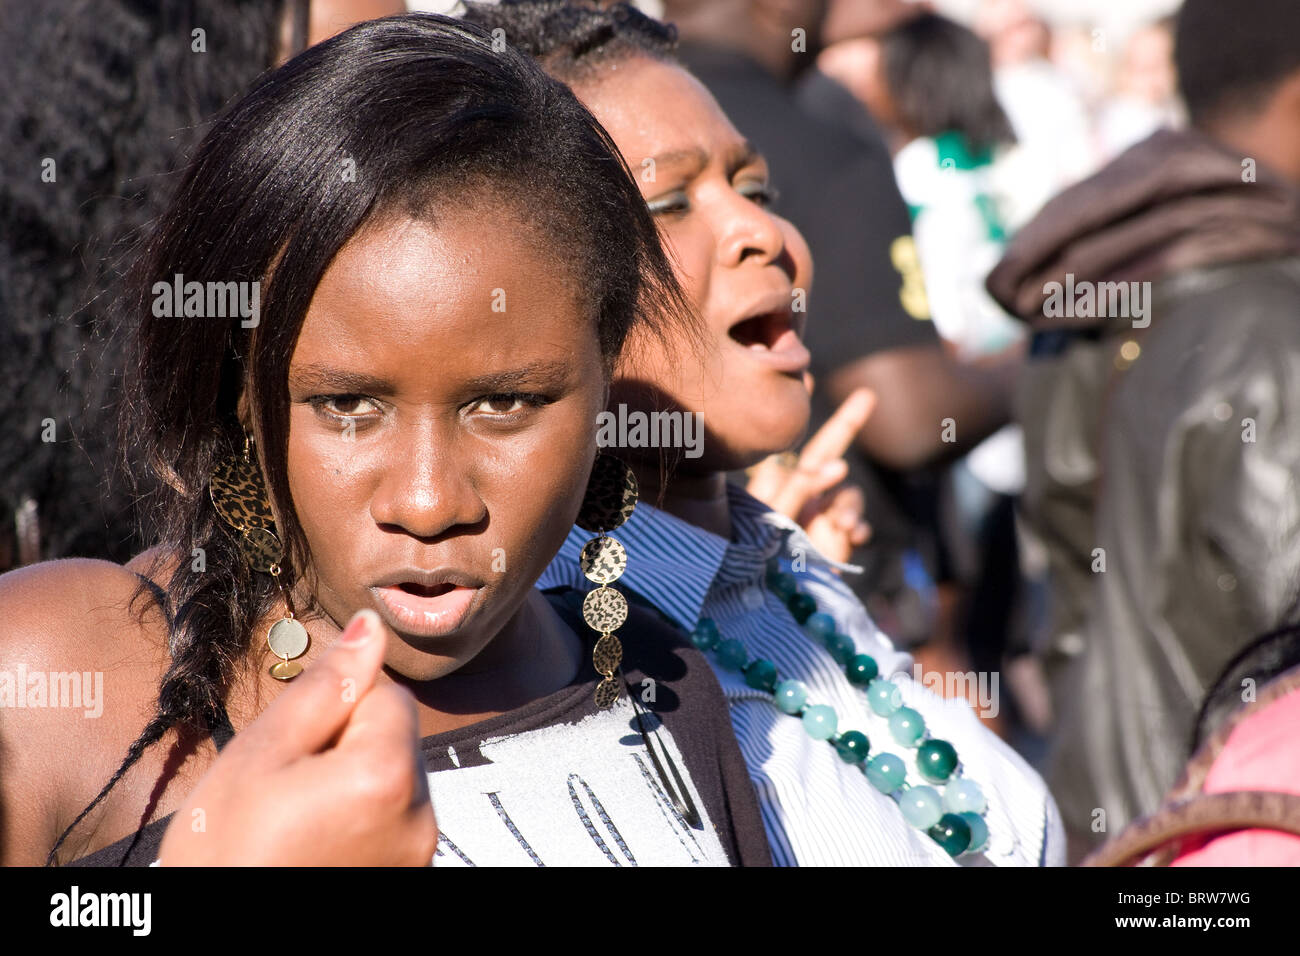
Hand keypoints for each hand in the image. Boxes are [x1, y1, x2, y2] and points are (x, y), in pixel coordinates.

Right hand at [157, 608, 436, 865]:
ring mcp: (418, 854)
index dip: (338, 703)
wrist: (216, 945)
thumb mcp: (261, 755)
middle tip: (286, 781)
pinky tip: (312, 842)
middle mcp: (420, 816)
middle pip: (395, 736)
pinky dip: (361, 819)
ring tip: (295, 817)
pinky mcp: (408, 878)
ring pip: (394, 777)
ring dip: (353, 780)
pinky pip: (394, 821)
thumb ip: (324, 686)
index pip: (388, 692)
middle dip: (347, 741)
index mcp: (386, 774)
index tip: (294, 739)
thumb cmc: (222, 852)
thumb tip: (369, 627)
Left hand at [747, 387, 875, 562]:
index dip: (799, 414)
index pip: (797, 444)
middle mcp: (804, 494)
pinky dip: (856, 528)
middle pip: (830, 451)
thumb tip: (832, 464)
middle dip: (848, 423)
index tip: (808, 377)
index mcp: (781, 485)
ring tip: (839, 521)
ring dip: (849, 502)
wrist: (764, 596)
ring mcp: (822, 516)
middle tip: (866, 395)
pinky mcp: (837, 542)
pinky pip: (856, 524)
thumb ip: (796, 488)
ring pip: (848, 493)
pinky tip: (848, 536)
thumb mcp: (770, 517)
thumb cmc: (753, 556)